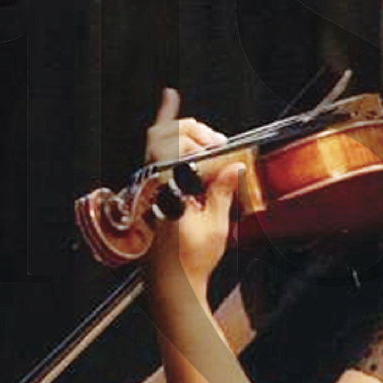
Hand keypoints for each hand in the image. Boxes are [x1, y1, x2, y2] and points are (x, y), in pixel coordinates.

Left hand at [146, 89, 242, 286]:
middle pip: (165, 140)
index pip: (162, 142)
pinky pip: (165, 170)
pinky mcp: (153, 202)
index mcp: (163, 188)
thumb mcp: (213, 224)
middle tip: (219, 146)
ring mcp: (149, 194)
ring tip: (216, 160)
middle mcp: (151, 187)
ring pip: (164, 154)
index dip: (170, 117)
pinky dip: (182, 161)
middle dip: (194, 134)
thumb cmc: (189, 261)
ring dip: (190, 148)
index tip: (170, 95)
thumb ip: (220, 190)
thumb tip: (233, 167)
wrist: (170, 287)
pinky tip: (198, 166)